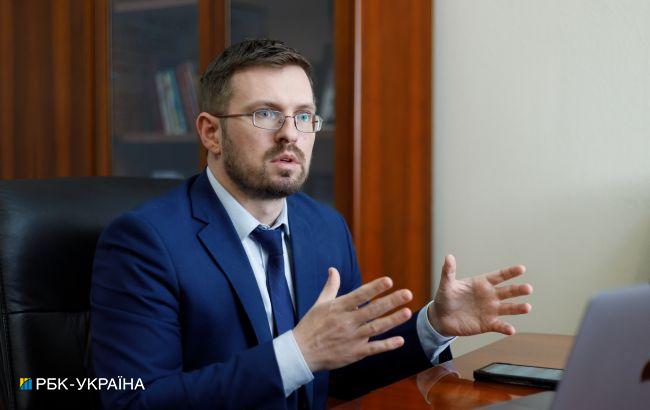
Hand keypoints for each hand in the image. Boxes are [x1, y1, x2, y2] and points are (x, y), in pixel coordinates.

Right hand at [293, 268, 412, 371]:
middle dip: (391, 301)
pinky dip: (387, 345)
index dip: (375, 288)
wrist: (301, 352)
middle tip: (407, 293)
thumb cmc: (310, 325)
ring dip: (393, 320)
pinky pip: (373, 348)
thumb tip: (333, 269)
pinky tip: (400, 340)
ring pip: (376, 327)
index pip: (360, 295)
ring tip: (407, 312)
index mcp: (339, 308)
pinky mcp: (354, 353)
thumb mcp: (320, 304)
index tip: (389, 281)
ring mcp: (352, 338)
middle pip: (373, 310)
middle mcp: (347, 322)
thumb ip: (331, 287)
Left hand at [428, 255, 531, 336]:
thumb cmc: (445, 298)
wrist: (441, 317)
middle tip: (528, 288)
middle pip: (508, 292)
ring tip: (527, 307)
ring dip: (518, 308)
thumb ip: (448, 271)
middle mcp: (490, 296)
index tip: (522, 268)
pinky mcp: (487, 324)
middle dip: (518, 290)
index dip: (510, 272)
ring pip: (508, 308)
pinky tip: (511, 330)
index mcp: (482, 283)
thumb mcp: (446, 284)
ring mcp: (490, 310)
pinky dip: (505, 328)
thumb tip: (448, 257)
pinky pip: (499, 325)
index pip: (499, 276)